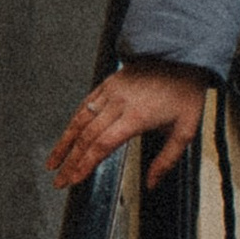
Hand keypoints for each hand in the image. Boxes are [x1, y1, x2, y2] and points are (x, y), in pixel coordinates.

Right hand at [47, 62, 207, 191]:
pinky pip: (85, 104)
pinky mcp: (109, 82)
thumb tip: (152, 183)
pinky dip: (73, 122)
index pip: (103, 145)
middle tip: (60, 181)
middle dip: (70, 162)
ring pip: (80, 119)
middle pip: (87, 137)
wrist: (184, 55)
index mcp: (137, 116)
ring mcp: (112, 91)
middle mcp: (120, 103)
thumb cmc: (185, 91)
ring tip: (53, 162)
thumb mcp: (186, 129)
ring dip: (64, 143)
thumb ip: (167, 160)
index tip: (74, 179)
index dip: (85, 164)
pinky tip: (67, 135)